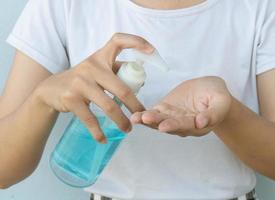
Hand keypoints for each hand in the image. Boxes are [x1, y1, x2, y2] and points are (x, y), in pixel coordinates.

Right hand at [35, 33, 153, 142]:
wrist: (50, 90)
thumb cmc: (82, 80)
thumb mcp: (97, 70)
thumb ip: (116, 71)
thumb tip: (141, 81)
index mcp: (100, 57)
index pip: (118, 40)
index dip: (136, 41)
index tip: (152, 50)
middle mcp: (91, 66)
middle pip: (122, 88)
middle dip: (135, 106)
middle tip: (141, 116)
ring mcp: (80, 82)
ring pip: (109, 106)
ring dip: (121, 121)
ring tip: (127, 129)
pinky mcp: (71, 98)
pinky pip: (90, 118)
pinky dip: (98, 132)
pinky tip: (103, 139)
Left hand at [131, 77, 231, 136]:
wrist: (208, 90)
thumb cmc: (217, 95)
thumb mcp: (221, 101)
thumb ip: (214, 113)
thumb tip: (202, 123)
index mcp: (199, 126)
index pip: (187, 126)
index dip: (176, 125)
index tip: (165, 126)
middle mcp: (184, 125)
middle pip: (170, 125)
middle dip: (158, 122)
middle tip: (147, 119)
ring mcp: (173, 118)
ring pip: (159, 121)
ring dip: (148, 120)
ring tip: (137, 118)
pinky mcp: (165, 110)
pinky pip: (154, 113)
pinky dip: (144, 115)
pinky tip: (135, 116)